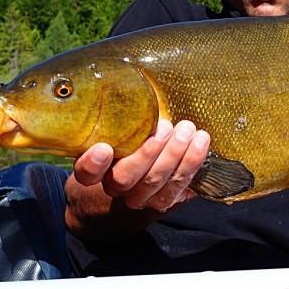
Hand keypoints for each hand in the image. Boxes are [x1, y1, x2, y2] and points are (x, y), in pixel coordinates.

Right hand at [72, 119, 209, 211]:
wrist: (143, 179)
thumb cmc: (130, 143)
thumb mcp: (118, 130)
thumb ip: (119, 120)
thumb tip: (135, 87)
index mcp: (95, 172)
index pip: (86, 174)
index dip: (93, 165)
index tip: (104, 148)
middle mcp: (115, 188)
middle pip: (125, 178)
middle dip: (148, 152)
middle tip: (164, 127)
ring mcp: (140, 198)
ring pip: (155, 181)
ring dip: (175, 154)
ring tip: (188, 130)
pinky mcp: (165, 201)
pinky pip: (179, 185)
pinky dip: (192, 162)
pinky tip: (201, 141)